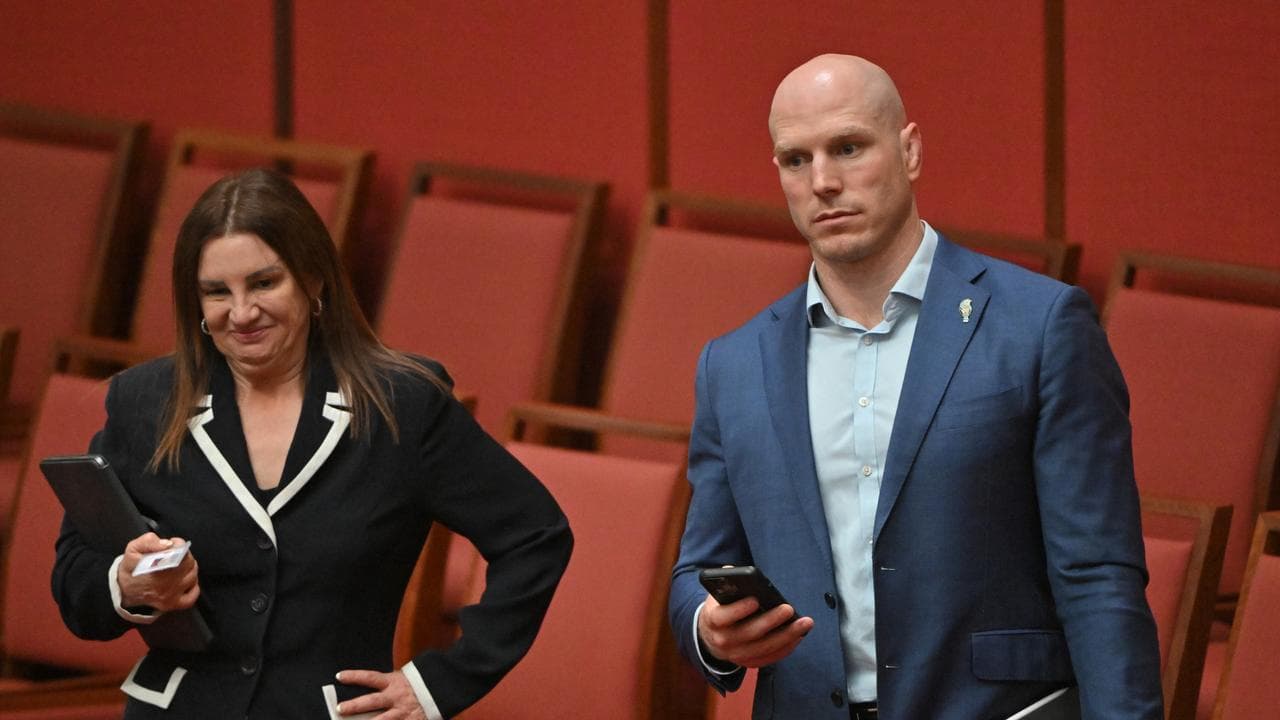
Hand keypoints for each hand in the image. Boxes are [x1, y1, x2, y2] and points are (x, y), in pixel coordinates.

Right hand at [117, 533, 198, 612]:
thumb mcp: (133, 549)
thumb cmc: (130, 570)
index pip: (179, 552)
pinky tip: (185, 580)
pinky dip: (193, 586)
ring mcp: (170, 595)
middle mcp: (165, 583)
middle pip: (189, 563)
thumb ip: (148, 541)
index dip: (179, 545)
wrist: (122, 591)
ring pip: (192, 576)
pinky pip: (192, 595)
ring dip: (189, 568)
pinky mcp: (173, 604)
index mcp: (155, 568)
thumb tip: (167, 544)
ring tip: (180, 565)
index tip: (174, 543)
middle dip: (185, 555)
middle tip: (177, 553)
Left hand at [335, 670, 424, 718]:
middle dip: (354, 706)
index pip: (370, 677)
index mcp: (394, 682)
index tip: (339, 676)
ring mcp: (403, 712)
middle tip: (339, 709)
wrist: (444, 689)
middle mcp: (396, 697)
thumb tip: (369, 686)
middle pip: (371, 701)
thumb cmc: (421, 682)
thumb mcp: (405, 677)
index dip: (355, 676)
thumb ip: (389, 684)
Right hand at [697, 593, 812, 667]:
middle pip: (749, 633)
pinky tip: (799, 636)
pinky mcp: (749, 662)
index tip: (755, 600)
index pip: (723, 616)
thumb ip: (727, 583)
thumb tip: (740, 573)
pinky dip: (786, 648)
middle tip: (788, 609)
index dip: (738, 609)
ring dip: (787, 636)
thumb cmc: (721, 607)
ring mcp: (736, 654)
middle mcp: (722, 641)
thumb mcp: (717, 594)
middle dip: (771, 621)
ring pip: (764, 647)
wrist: (712, 635)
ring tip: (805, 623)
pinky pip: (770, 657)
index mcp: (712, 620)